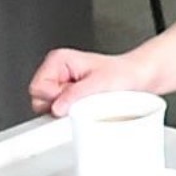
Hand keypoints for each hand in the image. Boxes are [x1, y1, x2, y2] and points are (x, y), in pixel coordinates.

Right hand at [28, 49, 148, 116]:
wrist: (138, 78)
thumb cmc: (123, 73)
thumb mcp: (100, 82)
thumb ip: (76, 94)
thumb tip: (56, 108)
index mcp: (58, 60)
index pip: (37, 88)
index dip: (55, 96)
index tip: (74, 95)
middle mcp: (57, 72)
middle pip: (39, 101)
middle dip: (60, 105)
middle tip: (82, 99)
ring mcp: (61, 86)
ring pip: (48, 111)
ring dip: (67, 111)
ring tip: (87, 101)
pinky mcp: (68, 99)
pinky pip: (59, 115)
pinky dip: (72, 115)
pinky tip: (87, 107)